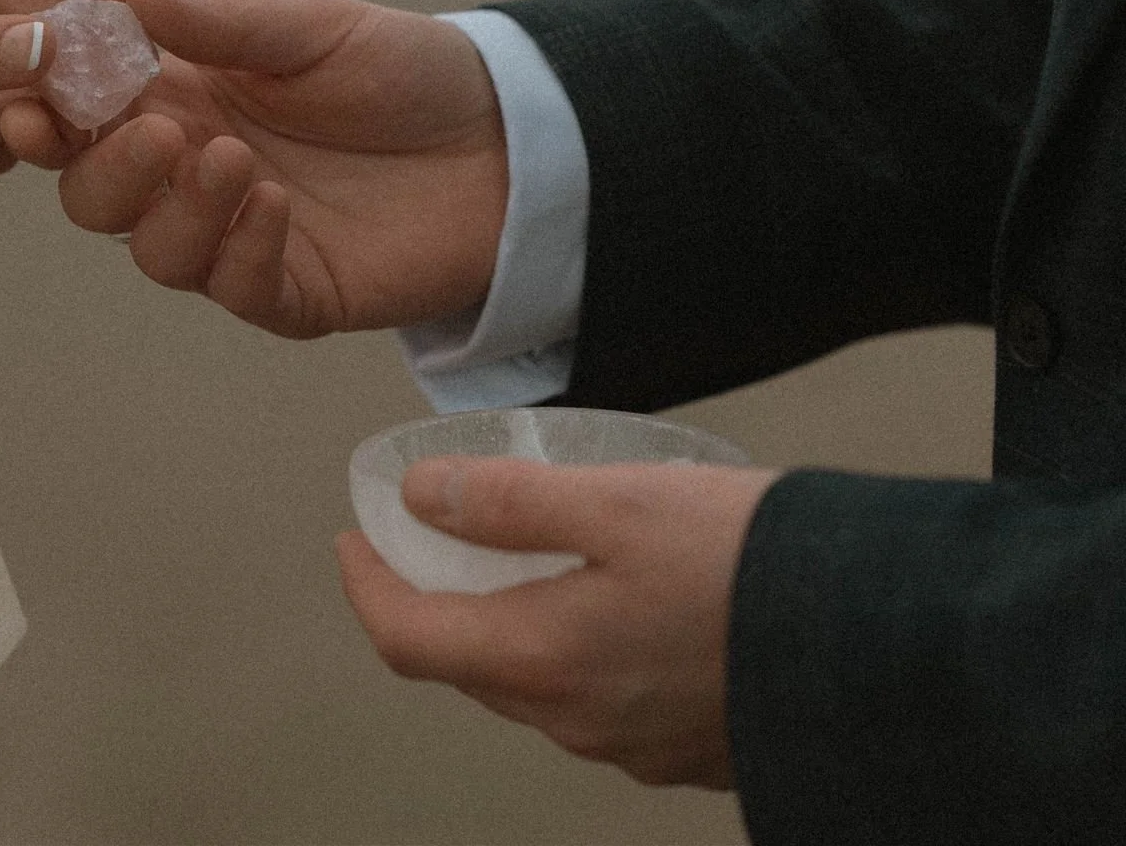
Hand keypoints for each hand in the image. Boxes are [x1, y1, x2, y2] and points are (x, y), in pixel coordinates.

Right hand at [0, 0, 508, 337]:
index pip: (88, 119)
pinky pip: (237, 289)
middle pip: (98, 198)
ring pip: (156, 252)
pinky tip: (274, 205)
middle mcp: (196, 175)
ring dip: (177, 209)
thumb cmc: (408, 72)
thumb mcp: (311, 29)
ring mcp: (240, 238)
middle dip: (105, 170)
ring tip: (232, 159)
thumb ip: (222, 26)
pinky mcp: (295, 292)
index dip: (52, 115)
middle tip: (156, 132)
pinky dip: (240, 249)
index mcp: (184, 102)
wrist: (510, 137)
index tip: (38, 103)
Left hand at [337, 455, 779, 787]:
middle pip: (464, 666)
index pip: (406, 637)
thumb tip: (421, 496)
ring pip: (530, 689)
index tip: (354, 541)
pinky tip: (603, 611)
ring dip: (501, 631)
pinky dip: (569, 656)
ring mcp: (630, 747)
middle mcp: (574, 720)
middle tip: (423, 544)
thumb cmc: (760, 566)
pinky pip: (595, 706)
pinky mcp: (683, 752)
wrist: (894, 647)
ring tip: (511, 566)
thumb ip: (510, 501)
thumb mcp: (621, 500)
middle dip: (429, 604)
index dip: (366, 585)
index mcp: (541, 659)